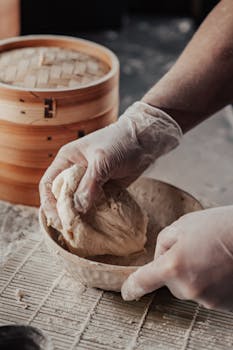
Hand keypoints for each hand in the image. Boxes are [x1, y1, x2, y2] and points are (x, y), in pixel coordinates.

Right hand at [39, 101, 180, 225]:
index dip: (49, 203)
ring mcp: (89, 181)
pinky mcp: (103, 189)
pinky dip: (94, 214)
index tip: (57, 219)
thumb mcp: (102, 161)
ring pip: (78, 203)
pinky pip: (94, 205)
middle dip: (64, 213)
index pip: (49, 184)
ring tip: (82, 232)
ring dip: (80, 216)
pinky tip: (96, 225)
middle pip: (62, 196)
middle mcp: (75, 172)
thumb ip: (90, 183)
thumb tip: (78, 208)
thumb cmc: (120, 142)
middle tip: (70, 229)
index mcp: (67, 160)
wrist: (145, 140)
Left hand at [121, 206, 232, 310]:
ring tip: (213, 257)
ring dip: (195, 276)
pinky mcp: (223, 305)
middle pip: (170, 282)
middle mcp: (188, 288)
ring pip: (189, 288)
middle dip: (176, 268)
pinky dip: (210, 283)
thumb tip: (160, 258)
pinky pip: (207, 294)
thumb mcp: (182, 225)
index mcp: (173, 266)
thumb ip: (163, 244)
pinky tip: (221, 267)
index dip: (132, 287)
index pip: (143, 282)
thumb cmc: (219, 226)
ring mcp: (207, 300)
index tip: (128, 292)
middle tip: (196, 250)